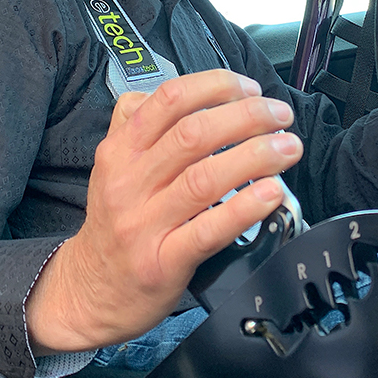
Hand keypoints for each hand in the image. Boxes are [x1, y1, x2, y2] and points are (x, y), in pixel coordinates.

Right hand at [26, 70, 302, 353]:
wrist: (91, 290)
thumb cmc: (115, 225)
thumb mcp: (113, 166)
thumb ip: (140, 124)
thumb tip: (185, 91)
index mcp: (120, 151)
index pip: (169, 101)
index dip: (216, 87)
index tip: (249, 89)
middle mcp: (128, 183)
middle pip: (193, 135)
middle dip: (247, 117)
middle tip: (280, 116)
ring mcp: (144, 224)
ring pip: (204, 178)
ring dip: (255, 157)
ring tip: (287, 149)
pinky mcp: (162, 262)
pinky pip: (208, 230)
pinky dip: (244, 208)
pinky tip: (270, 194)